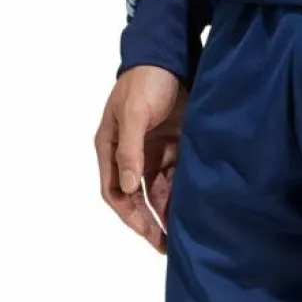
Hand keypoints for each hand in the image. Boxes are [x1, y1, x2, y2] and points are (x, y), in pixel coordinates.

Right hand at [94, 65, 186, 253]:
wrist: (172, 55)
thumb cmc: (147, 80)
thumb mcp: (136, 114)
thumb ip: (130, 150)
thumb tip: (126, 188)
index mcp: (110, 147)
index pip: (114, 191)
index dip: (129, 215)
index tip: (146, 233)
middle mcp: (128, 154)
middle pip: (135, 198)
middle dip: (148, 222)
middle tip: (164, 246)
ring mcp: (151, 152)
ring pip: (156, 192)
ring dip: (165, 213)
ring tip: (180, 237)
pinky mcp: (172, 148)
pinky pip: (175, 179)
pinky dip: (181, 196)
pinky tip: (191, 212)